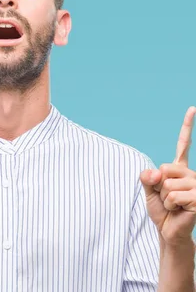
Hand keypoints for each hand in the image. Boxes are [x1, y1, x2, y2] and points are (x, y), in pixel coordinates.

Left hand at [140, 106, 195, 245]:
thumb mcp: (148, 190)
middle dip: (158, 186)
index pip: (183, 144)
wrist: (169, 230)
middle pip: (163, 170)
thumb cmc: (161, 210)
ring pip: (167, 185)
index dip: (188, 126)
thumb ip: (147, 177)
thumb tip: (156, 173)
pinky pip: (173, 197)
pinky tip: (179, 210)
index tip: (192, 109)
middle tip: (167, 198)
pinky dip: (170, 206)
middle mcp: (191, 173)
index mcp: (179, 168)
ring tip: (173, 205)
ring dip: (164, 199)